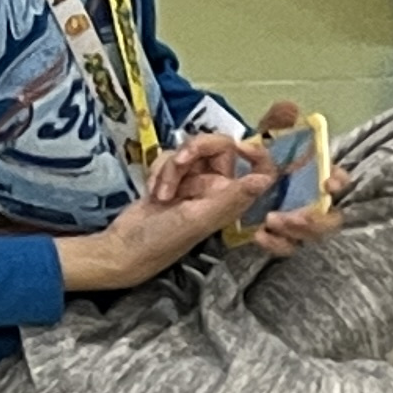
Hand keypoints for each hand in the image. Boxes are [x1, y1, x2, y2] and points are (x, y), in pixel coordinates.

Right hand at [57, 139, 265, 288]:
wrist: (125, 246)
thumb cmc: (163, 239)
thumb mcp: (199, 217)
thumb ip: (232, 197)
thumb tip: (266, 179)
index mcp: (235, 198)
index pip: (261, 168)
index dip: (255, 151)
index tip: (237, 146)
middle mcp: (220, 188)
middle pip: (219, 147)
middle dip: (193, 151)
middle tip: (177, 164)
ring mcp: (196, 183)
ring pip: (190, 151)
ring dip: (170, 168)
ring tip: (160, 194)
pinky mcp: (173, 180)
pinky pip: (170, 159)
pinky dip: (158, 171)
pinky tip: (152, 192)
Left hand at [242, 101, 344, 257]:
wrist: (224, 188)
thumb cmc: (253, 165)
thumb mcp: (260, 142)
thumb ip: (274, 124)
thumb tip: (290, 106)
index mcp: (314, 177)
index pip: (339, 180)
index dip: (339, 182)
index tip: (328, 185)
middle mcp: (312, 202)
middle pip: (330, 218)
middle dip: (316, 219)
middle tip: (293, 217)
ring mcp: (299, 223)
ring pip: (312, 235)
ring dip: (296, 231)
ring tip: (271, 222)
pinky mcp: (282, 238)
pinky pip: (288, 248)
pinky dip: (276, 244)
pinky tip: (260, 236)